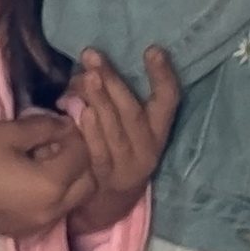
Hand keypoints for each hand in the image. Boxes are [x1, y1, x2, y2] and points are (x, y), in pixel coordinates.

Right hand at [0, 111, 94, 238]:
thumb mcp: (9, 133)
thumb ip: (44, 127)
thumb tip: (65, 125)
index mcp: (51, 183)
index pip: (82, 157)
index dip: (76, 136)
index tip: (61, 124)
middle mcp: (54, 209)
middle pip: (89, 184)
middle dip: (81, 162)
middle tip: (58, 144)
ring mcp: (42, 223)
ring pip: (75, 201)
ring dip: (70, 180)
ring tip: (45, 161)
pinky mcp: (28, 230)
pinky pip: (56, 211)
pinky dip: (55, 195)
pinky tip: (32, 181)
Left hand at [65, 47, 180, 233]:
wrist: (111, 200)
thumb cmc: (116, 148)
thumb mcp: (125, 124)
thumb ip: (111, 98)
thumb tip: (87, 67)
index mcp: (158, 129)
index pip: (169, 100)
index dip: (163, 75)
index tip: (152, 49)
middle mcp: (148, 146)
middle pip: (133, 111)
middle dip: (113, 82)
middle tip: (93, 57)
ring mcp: (129, 163)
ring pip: (115, 129)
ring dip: (99, 100)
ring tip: (86, 76)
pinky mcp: (108, 176)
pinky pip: (99, 150)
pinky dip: (90, 130)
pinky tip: (80, 111)